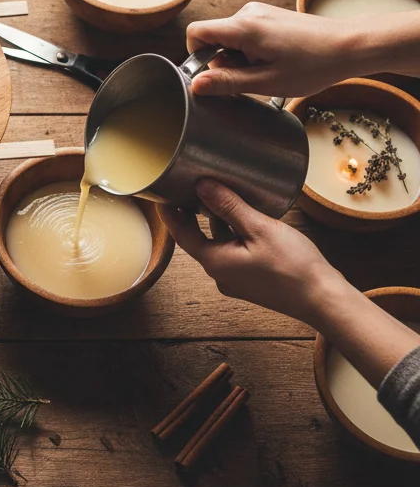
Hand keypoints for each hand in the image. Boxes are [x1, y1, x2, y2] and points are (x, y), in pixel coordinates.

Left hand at [158, 179, 344, 322]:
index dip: (169, 212)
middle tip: (186, 188)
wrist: (324, 300)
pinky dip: (231, 234)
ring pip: (217, 244)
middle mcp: (220, 274)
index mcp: (215, 262)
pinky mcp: (250, 280)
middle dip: (190, 214)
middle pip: (197, 239)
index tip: (162, 193)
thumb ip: (229, 207)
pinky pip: (233, 252)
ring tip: (214, 195)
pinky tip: (242, 218)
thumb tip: (202, 186)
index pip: (180, 233)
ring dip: (214, 223)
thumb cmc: (294, 266)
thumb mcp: (259, 228)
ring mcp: (235, 279)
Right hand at [185, 2, 356, 97]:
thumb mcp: (267, 82)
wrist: (351, 45)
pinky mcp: (268, 15)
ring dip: (239, 58)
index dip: (197, 56)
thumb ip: (227, 82)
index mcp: (244, 27)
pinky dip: (251, 50)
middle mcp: (248, 13)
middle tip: (254, 77)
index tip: (216, 73)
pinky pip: (244, 33)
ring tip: (269, 69)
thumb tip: (195, 85)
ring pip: (229, 37)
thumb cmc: (314, 65)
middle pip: (213, 37)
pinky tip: (275, 60)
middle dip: (224, 61)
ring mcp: (259, 12)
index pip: (196, 33)